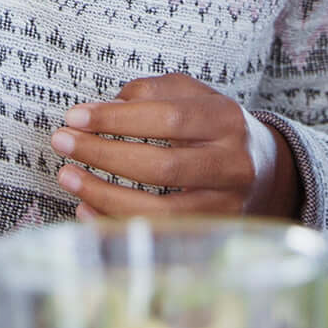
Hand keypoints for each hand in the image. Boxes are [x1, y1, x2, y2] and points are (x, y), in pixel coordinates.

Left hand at [50, 74, 300, 219]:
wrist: (265, 170)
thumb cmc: (214, 127)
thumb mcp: (192, 95)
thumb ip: (152, 91)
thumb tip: (105, 105)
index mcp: (226, 119)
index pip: (167, 117)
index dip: (116, 119)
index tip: (75, 117)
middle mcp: (233, 164)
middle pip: (162, 166)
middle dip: (103, 154)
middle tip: (61, 143)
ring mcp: (226, 206)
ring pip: (160, 211)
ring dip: (104, 195)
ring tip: (67, 177)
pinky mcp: (212, 235)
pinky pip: (157, 236)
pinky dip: (116, 223)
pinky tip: (85, 209)